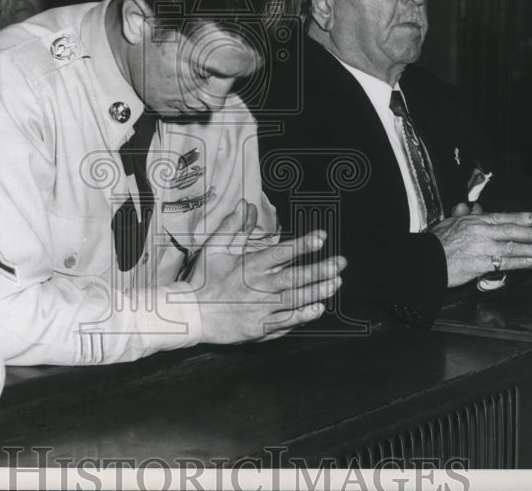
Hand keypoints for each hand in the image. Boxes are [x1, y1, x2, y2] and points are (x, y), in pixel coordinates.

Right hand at [192, 199, 346, 343]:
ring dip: (318, 291)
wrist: (191, 314)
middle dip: (320, 269)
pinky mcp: (259, 327)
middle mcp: (259, 287)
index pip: (281, 252)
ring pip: (295, 300)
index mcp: (249, 266)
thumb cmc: (203, 279)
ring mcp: (260, 309)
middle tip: (340, 263)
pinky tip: (319, 309)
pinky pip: (286, 322)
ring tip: (336, 283)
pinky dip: (303, 316)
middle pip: (295, 277)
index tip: (321, 237)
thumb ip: (232, 227)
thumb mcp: (214, 248)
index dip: (303, 244)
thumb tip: (244, 205)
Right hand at [431, 202, 531, 287]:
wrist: (424, 260)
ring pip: (512, 247)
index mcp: (473, 220)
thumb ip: (463, 214)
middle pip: (511, 231)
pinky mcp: (480, 264)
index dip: (521, 217)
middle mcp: (480, 232)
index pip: (501, 217)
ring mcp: (481, 248)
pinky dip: (521, 262)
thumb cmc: (435, 242)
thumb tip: (472, 207)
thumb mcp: (449, 222)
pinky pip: (505, 263)